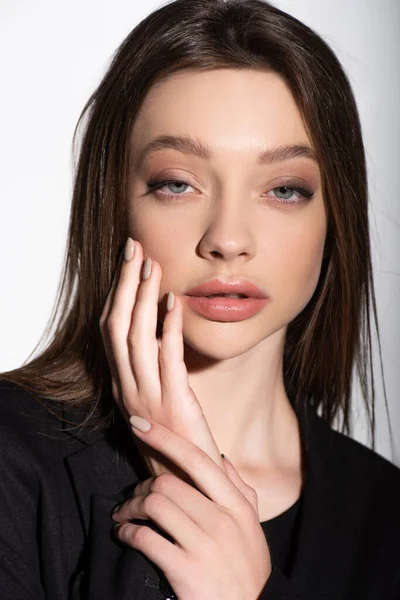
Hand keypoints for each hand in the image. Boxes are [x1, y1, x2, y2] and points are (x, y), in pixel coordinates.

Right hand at [99, 238, 223, 482]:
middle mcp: (128, 388)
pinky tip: (175, 302)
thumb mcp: (157, 399)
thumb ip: (156, 367)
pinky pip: (169, 359)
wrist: (187, 485)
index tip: (128, 261)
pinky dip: (170, 328)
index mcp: (124, 384)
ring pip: (136, 338)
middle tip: (134, 248)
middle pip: (118, 326)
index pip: (111, 330)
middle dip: (125, 284)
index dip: (117, 293)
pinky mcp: (174, 405)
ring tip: (152, 265)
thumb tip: (163, 330)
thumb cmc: (175, 440)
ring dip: (142, 298)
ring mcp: (148, 397)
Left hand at [112, 418, 271, 599]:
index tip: (139, 424)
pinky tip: (126, 536)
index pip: (197, 458)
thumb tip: (221, 458)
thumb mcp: (252, 525)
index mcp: (237, 504)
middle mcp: (222, 519)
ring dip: (129, 509)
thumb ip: (239, 489)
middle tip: (132, 499)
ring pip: (154, 506)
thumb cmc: (247, 568)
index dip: (165, 438)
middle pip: (167, 482)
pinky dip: (128, 534)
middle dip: (140, 488)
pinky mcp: (186, 569)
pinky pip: (146, 539)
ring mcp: (205, 544)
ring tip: (124, 517)